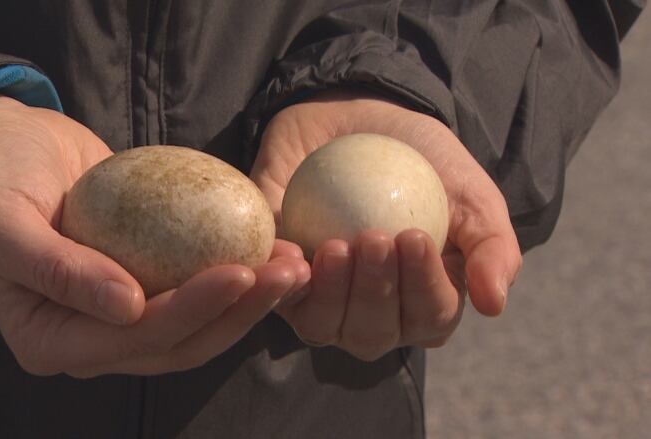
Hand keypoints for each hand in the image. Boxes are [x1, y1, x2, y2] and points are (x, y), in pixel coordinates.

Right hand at [0, 95, 308, 376]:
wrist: (4, 143)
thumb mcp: (0, 221)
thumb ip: (53, 269)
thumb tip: (126, 308)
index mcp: (50, 341)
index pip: (133, 339)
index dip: (191, 312)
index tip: (240, 271)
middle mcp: (91, 340)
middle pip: (178, 342)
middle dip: (238, 313)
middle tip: (288, 271)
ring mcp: (121, 316)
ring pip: (198, 324)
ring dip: (250, 300)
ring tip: (295, 264)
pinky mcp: (146, 283)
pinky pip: (196, 286)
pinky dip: (237, 273)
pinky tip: (275, 248)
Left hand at [250, 90, 522, 360]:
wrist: (355, 120)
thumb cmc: (421, 161)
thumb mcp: (469, 192)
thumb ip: (492, 245)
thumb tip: (493, 304)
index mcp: (423, 303)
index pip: (428, 316)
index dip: (423, 287)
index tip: (414, 237)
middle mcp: (371, 315)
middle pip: (372, 334)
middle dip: (374, 292)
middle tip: (374, 237)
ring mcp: (322, 303)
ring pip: (321, 327)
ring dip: (330, 294)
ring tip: (337, 246)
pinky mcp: (281, 279)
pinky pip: (274, 294)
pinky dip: (279, 281)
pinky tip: (291, 252)